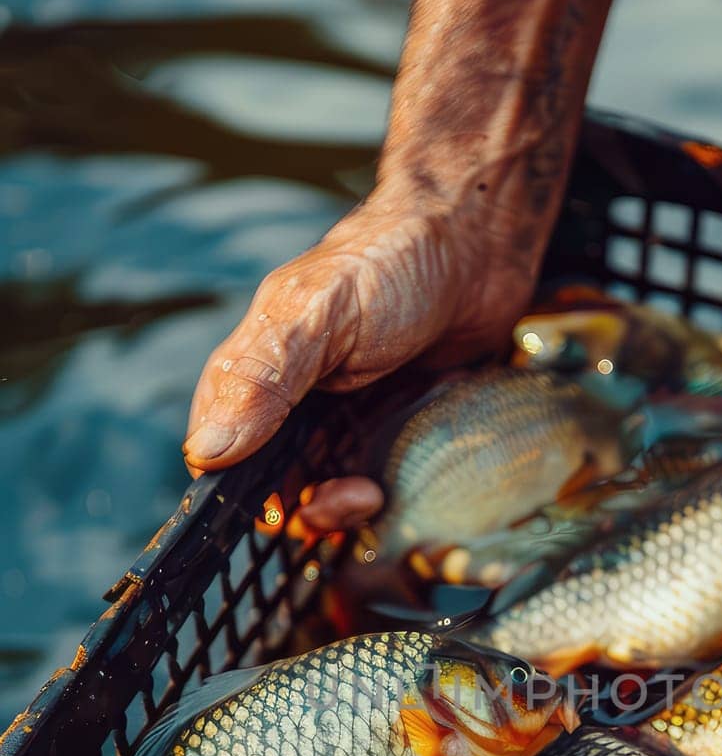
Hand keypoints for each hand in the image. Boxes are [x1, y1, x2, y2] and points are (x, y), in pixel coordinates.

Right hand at [183, 180, 540, 531]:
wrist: (480, 245)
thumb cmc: (393, 262)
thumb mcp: (316, 315)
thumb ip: (261, 380)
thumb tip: (207, 452)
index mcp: (259, 371)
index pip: (220, 451)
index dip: (239, 492)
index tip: (278, 507)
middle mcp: (297, 401)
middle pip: (276, 485)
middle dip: (306, 508)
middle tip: (350, 497)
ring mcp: (347, 418)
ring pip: (326, 493)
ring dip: (344, 510)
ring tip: (374, 494)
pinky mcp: (395, 430)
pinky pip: (380, 484)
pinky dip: (387, 498)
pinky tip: (401, 486)